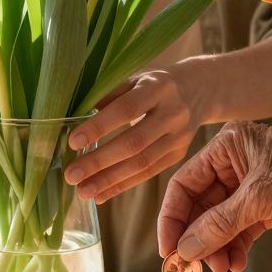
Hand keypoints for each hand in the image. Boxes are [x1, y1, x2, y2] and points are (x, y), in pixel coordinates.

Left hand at [64, 63, 210, 203]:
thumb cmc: (154, 83)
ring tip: (82, 191)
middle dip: (100, 161)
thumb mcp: (135, 78)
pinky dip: (122, 185)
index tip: (73, 142)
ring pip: (142, 163)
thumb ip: (109, 94)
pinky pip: (148, 173)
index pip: (126, 109)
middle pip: (134, 142)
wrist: (199, 89)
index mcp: (158, 87)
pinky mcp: (178, 154)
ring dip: (109, 180)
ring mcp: (179, 137)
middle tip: (71, 175)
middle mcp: (173, 113)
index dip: (99, 126)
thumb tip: (75, 117)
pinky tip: (101, 194)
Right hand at [157, 121, 271, 271]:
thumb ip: (221, 223)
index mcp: (228, 145)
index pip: (184, 183)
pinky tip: (235, 263)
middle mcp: (236, 163)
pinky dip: (236, 248)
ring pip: (220, 221)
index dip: (173, 218)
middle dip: (196, 238)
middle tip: (190, 269)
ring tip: (219, 269)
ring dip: (216, 246)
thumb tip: (186, 250)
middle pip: (200, 205)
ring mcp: (253, 186)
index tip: (167, 250)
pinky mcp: (270, 205)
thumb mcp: (262, 197)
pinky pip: (241, 230)